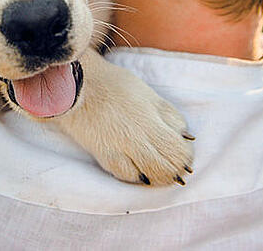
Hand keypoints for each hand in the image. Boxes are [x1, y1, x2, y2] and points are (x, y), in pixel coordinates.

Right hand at [54, 50, 193, 185]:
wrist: (76, 85)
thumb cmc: (114, 84)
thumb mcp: (149, 94)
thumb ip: (169, 115)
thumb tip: (186, 137)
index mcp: (152, 120)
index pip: (179, 150)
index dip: (186, 156)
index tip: (184, 153)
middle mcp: (138, 138)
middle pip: (167, 167)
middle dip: (175, 170)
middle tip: (175, 167)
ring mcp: (119, 149)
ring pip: (148, 176)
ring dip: (158, 177)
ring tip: (159, 172)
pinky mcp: (103, 155)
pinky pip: (126, 175)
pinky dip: (136, 176)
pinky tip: (139, 171)